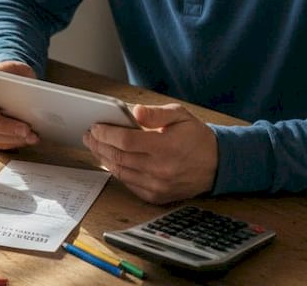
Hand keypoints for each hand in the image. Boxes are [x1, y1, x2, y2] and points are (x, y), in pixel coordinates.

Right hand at [0, 60, 39, 148]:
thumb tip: (25, 87)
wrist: (2, 85)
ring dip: (12, 138)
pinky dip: (13, 143)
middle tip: (26, 129)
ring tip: (31, 136)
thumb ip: (12, 73)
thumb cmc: (4, 75)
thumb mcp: (9, 67)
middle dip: (6, 128)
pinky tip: (28, 139)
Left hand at [83, 103, 217, 203]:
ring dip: (104, 159)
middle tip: (89, 136)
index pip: (126, 141)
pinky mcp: (158, 196)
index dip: (106, 134)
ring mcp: (158, 185)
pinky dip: (118, 172)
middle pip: (119, 157)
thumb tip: (134, 110)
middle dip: (99, 145)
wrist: (218, 165)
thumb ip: (156, 113)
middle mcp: (161, 169)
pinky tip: (111, 161)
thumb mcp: (180, 115)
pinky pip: (130, 184)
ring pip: (121, 172)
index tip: (95, 127)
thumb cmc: (196, 137)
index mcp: (166, 146)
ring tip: (96, 147)